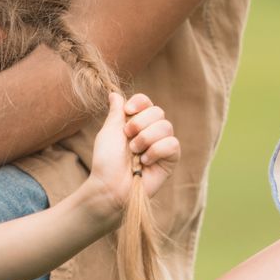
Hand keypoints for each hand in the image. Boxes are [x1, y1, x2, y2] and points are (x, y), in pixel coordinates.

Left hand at [88, 92, 178, 210]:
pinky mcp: (170, 160)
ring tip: (134, 153)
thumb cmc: (106, 161)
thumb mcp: (109, 131)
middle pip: (158, 112)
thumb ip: (116, 112)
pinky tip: (145, 162)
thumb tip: (114, 93)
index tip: (127, 111)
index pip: (147, 102)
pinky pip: (172, 144)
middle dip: (139, 124)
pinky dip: (156, 151)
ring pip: (166, 127)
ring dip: (145, 139)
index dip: (140, 103)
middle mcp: (151, 132)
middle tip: (128, 140)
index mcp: (136, 123)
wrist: (110, 186)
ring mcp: (162, 146)